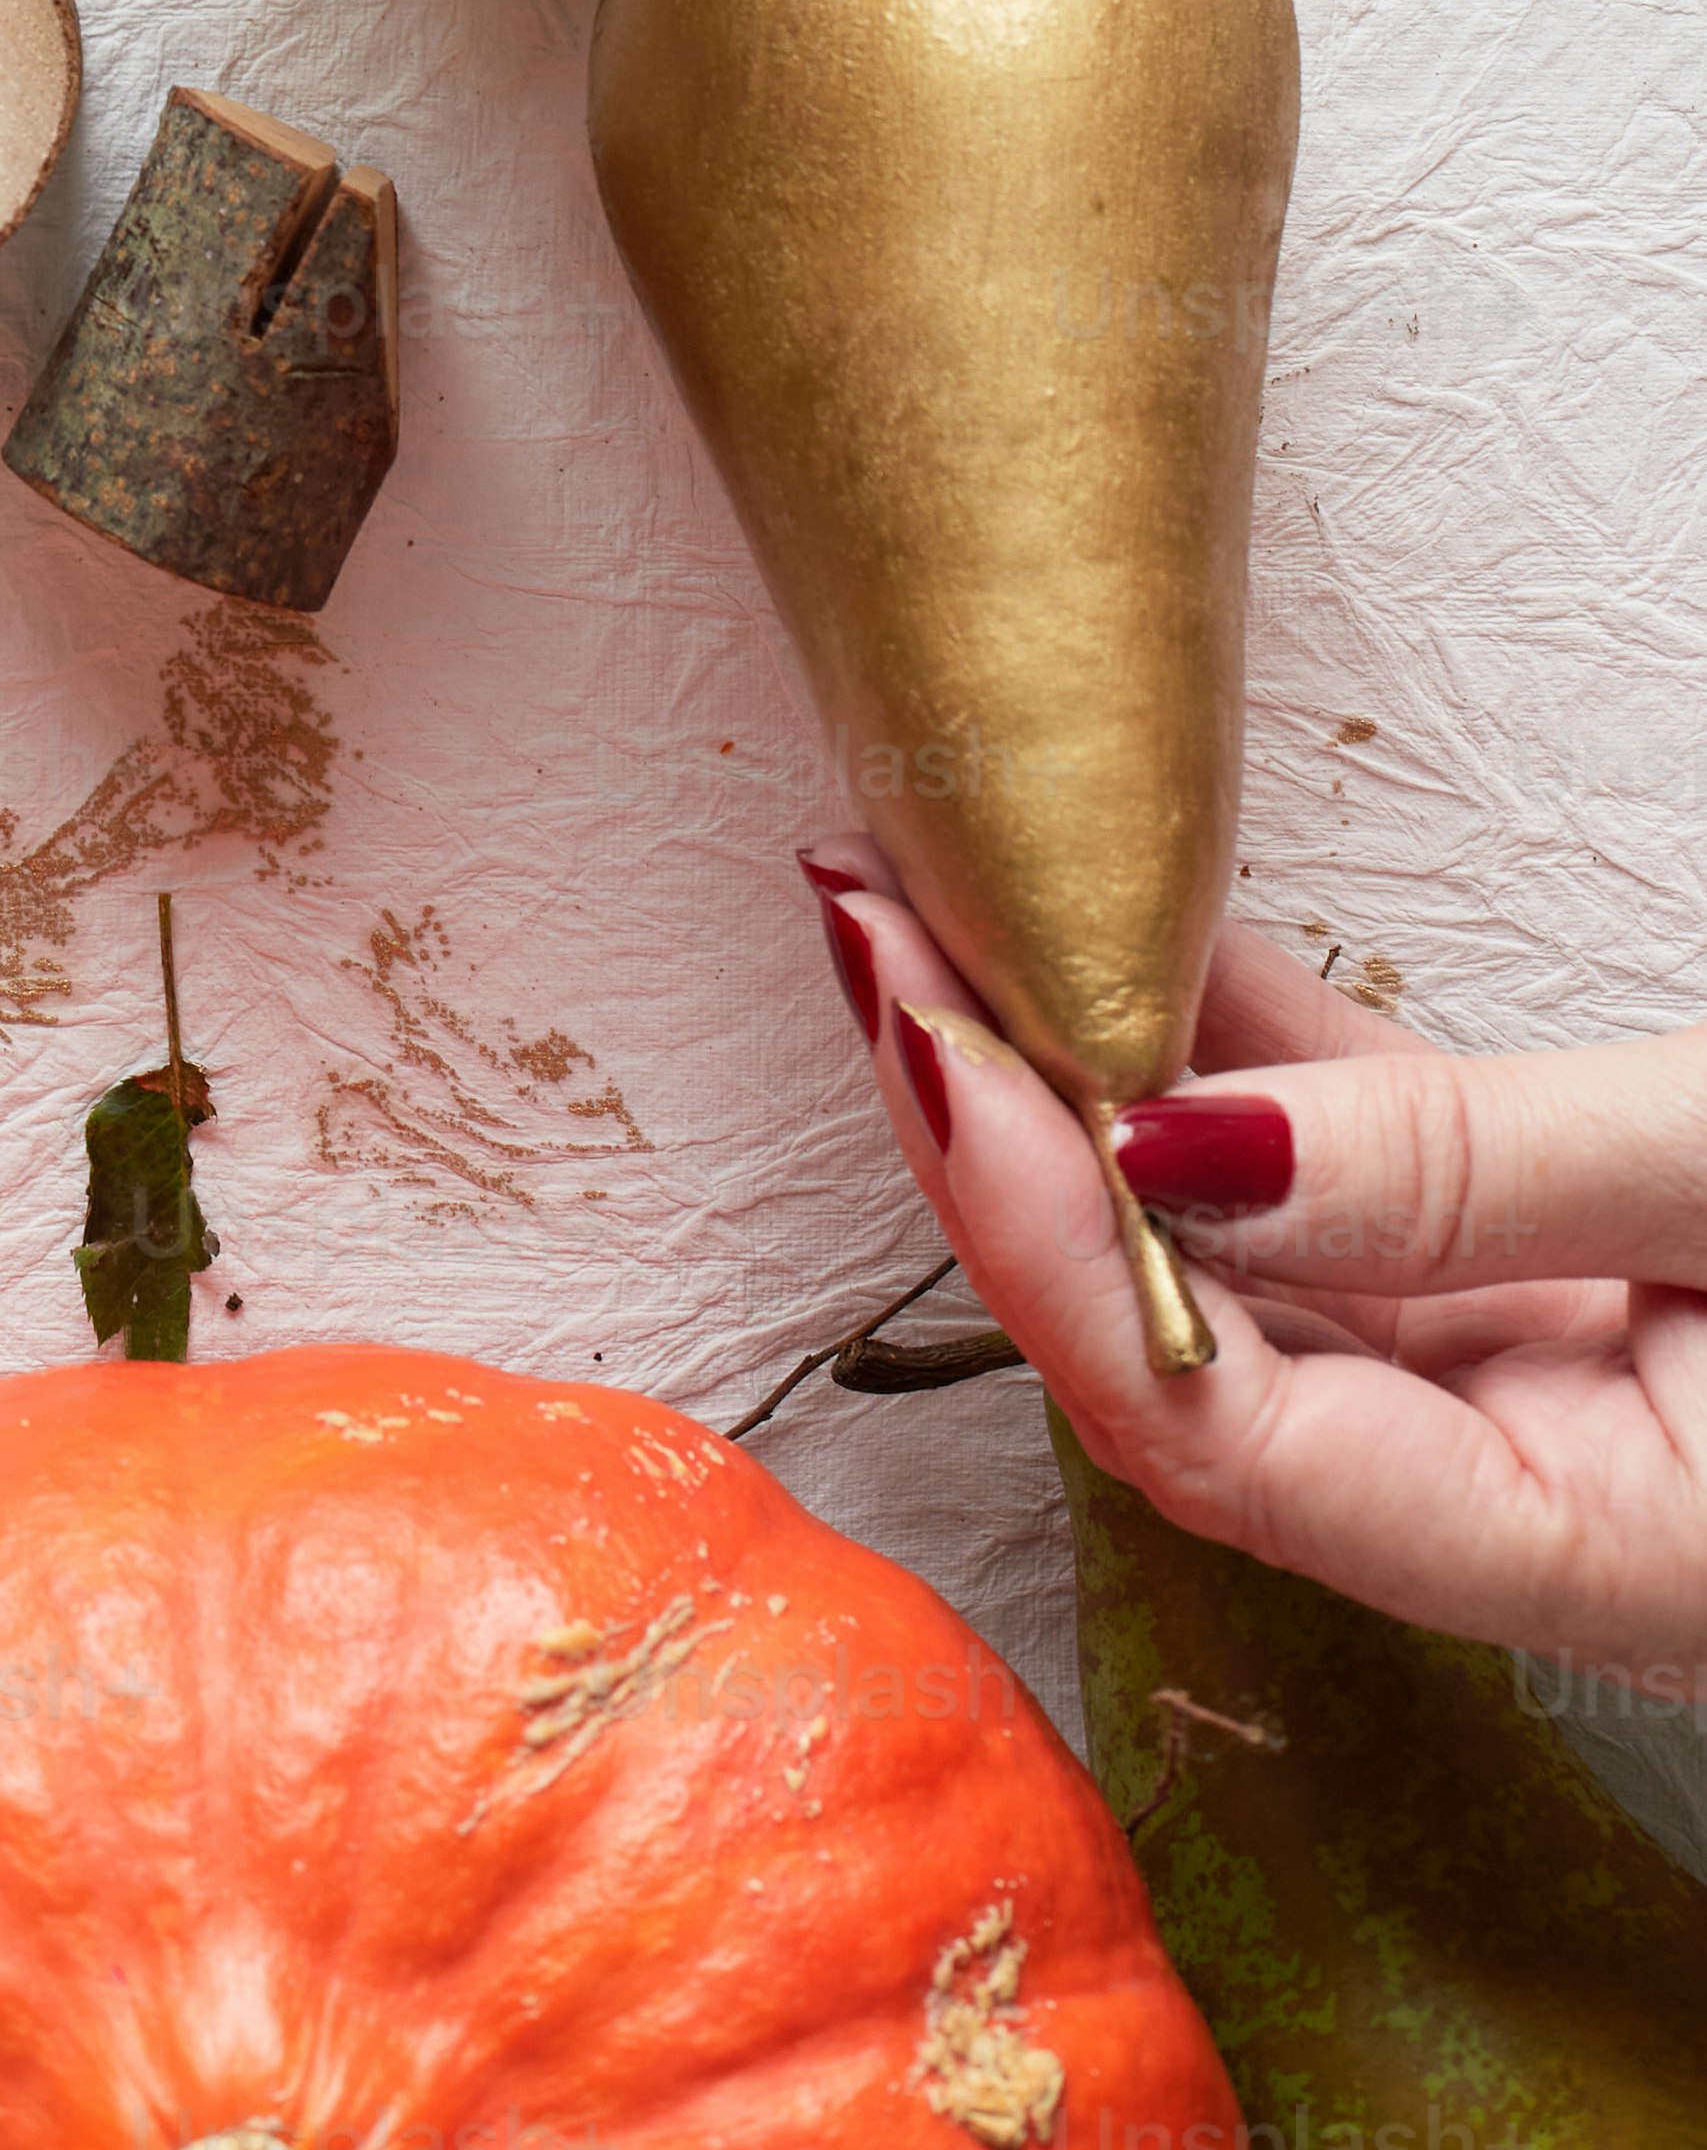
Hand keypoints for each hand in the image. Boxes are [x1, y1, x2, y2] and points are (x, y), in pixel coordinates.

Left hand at [806, 848, 1706, 1664]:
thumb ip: (1484, 1177)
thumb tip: (1186, 1143)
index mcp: (1586, 1559)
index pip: (1223, 1439)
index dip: (1053, 1246)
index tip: (937, 1049)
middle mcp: (1525, 1501)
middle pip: (1186, 1353)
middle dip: (1002, 1144)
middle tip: (875, 938)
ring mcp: (1534, 1391)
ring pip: (1248, 1258)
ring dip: (1092, 1082)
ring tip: (940, 902)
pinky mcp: (1559, 1286)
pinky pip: (1355, 1180)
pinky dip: (1238, 1055)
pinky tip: (1134, 929)